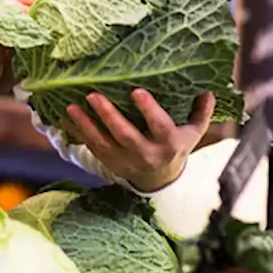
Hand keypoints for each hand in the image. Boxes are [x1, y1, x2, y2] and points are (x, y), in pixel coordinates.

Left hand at [65, 90, 215, 192]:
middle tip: (93, 95)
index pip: (159, 126)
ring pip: (102, 143)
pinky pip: (90, 147)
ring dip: (85, 125)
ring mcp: (125, 160)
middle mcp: (145, 154)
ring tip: (71, 107)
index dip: (149, 110)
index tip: (137, 91)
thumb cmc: (177, 147)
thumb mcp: (194, 133)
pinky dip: (76, 132)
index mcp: (168, 143)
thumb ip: (201, 112)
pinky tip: (64, 117)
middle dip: (108, 116)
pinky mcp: (109, 162)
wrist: (160, 180)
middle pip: (125, 135)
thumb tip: (208, 91)